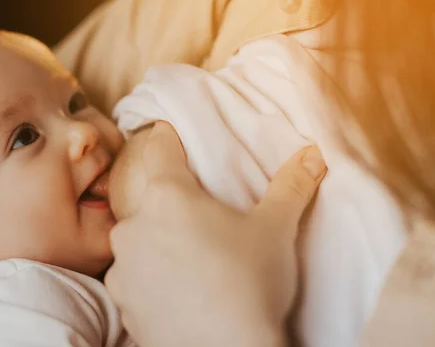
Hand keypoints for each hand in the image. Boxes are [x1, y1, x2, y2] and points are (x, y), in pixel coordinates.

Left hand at [105, 122, 326, 346]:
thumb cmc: (251, 285)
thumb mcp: (276, 230)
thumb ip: (291, 186)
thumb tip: (314, 154)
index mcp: (168, 196)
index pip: (160, 149)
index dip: (167, 138)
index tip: (170, 132)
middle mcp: (134, 225)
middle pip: (151, 200)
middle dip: (172, 205)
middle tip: (201, 221)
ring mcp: (122, 266)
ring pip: (140, 240)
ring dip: (158, 243)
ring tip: (192, 262)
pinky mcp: (121, 302)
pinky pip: (133, 277)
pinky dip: (151, 278)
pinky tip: (178, 291)